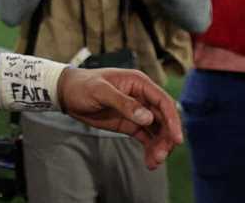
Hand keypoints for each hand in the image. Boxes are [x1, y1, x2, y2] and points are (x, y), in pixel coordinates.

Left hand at [58, 66, 183, 169]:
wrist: (67, 93)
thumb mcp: (100, 91)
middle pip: (164, 119)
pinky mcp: (131, 124)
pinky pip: (147, 137)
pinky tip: (149, 162)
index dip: (173, 120)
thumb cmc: (82, 86)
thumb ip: (123, 103)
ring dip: (159, 146)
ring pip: (158, 130)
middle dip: (166, 138)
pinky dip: (150, 149)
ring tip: (153, 162)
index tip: (177, 139)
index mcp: (139, 83)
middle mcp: (142, 97)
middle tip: (160, 156)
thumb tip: (147, 117)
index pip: (163, 102)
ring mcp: (137, 111)